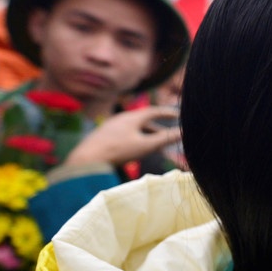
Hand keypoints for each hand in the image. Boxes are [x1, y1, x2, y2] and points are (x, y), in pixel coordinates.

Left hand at [63, 106, 179, 168]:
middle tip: (167, 134)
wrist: (87, 159)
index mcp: (133, 117)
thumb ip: (165, 139)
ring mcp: (111, 126)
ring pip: (133, 127)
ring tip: (152, 143)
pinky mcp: (103, 135)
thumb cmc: (118, 152)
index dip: (168, 112)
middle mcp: (121, 118)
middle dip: (157, 126)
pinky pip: (123, 132)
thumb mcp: (145, 146)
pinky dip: (134, 137)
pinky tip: (133, 148)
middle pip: (143, 119)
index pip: (154, 111)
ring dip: (145, 133)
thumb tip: (184, 133)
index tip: (179, 114)